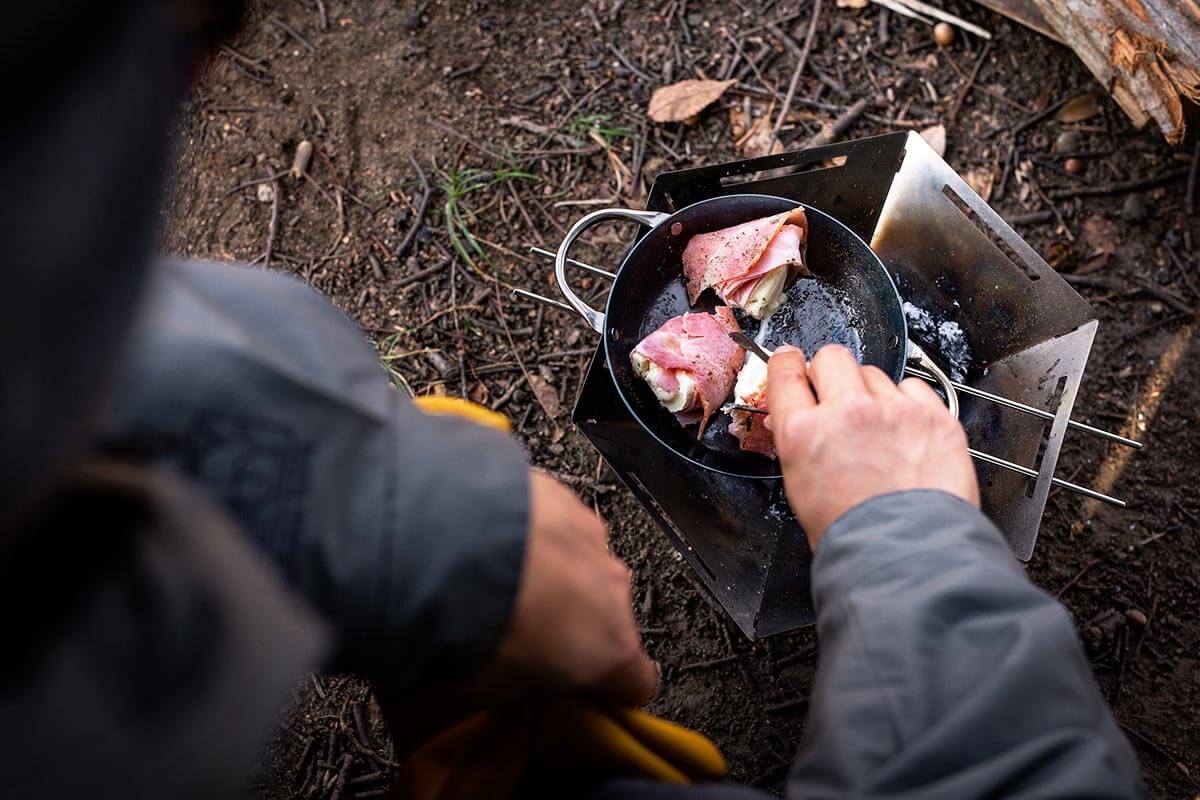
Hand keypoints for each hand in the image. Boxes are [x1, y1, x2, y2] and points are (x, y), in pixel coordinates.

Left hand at [495, 471, 657, 704]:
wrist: (450, 542)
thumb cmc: (475, 619)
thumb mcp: (494, 689)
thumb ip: (524, 685)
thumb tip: (514, 677)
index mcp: (609, 646)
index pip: (636, 682)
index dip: (608, 689)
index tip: (579, 689)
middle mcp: (610, 587)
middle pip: (605, 616)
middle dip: (570, 624)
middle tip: (520, 632)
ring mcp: (588, 536)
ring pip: (580, 564)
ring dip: (550, 574)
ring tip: (497, 581)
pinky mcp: (559, 496)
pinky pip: (553, 523)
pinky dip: (530, 533)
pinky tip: (488, 543)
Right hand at [765, 345, 978, 549]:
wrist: (910, 555)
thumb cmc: (855, 536)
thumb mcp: (801, 488)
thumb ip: (798, 444)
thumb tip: (797, 421)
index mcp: (803, 432)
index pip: (785, 371)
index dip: (788, 363)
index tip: (792, 361)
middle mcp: (846, 412)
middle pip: (832, 358)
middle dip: (832, 373)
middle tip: (839, 397)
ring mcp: (894, 410)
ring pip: (875, 373)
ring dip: (873, 393)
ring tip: (880, 431)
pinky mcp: (933, 416)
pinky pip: (915, 388)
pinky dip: (910, 404)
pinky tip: (908, 433)